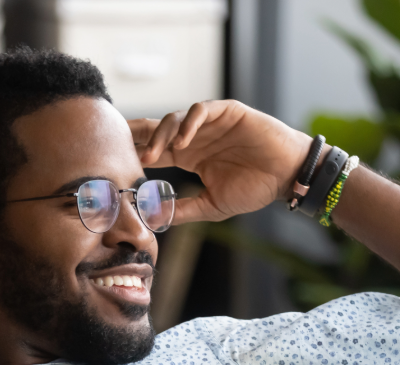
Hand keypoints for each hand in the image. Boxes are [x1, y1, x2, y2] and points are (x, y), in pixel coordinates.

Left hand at [128, 100, 314, 224]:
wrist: (286, 176)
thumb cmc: (255, 189)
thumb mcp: (212, 205)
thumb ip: (184, 209)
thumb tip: (156, 219)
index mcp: (189, 156)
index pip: (155, 150)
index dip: (135, 152)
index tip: (113, 161)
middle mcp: (195, 137)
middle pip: (157, 130)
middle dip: (137, 137)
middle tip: (118, 148)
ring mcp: (210, 123)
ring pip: (175, 119)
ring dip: (160, 136)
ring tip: (152, 155)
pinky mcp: (227, 112)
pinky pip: (201, 111)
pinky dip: (188, 124)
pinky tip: (181, 143)